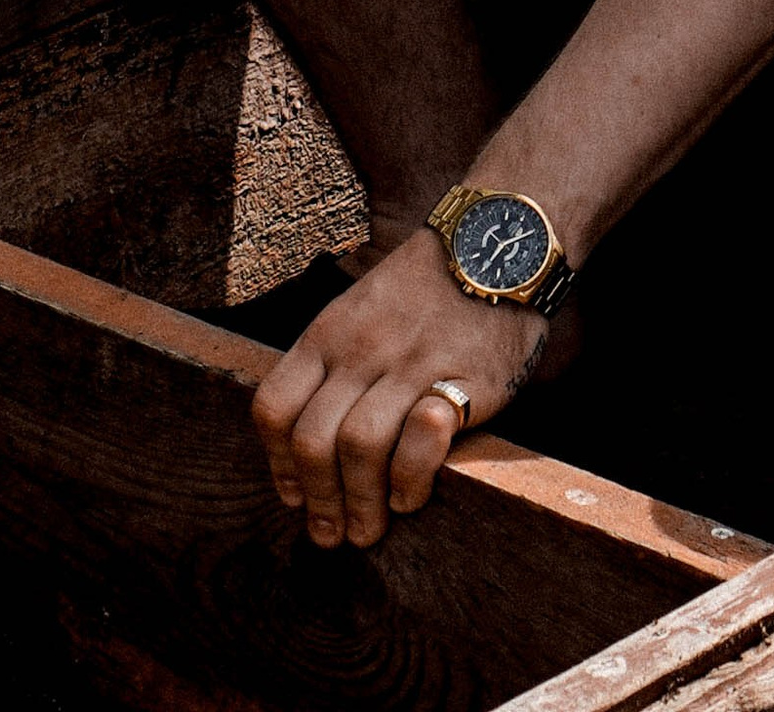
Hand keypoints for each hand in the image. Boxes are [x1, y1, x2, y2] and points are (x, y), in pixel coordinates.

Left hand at [253, 228, 549, 548]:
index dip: (278, 464)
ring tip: (369, 529)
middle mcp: (362, 350)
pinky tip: (411, 497)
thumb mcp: (361, 308)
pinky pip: (420, 442)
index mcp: (329, 333)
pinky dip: (409, 481)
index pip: (274, 408)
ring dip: (360, 503)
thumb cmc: (427, 285)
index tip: (294, 496)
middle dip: (317, 501)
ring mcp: (411, 363)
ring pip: (359, 448)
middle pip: (312, 441)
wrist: (499, 238)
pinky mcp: (463, 378)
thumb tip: (310, 441)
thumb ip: (335, 362)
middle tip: (332, 535)